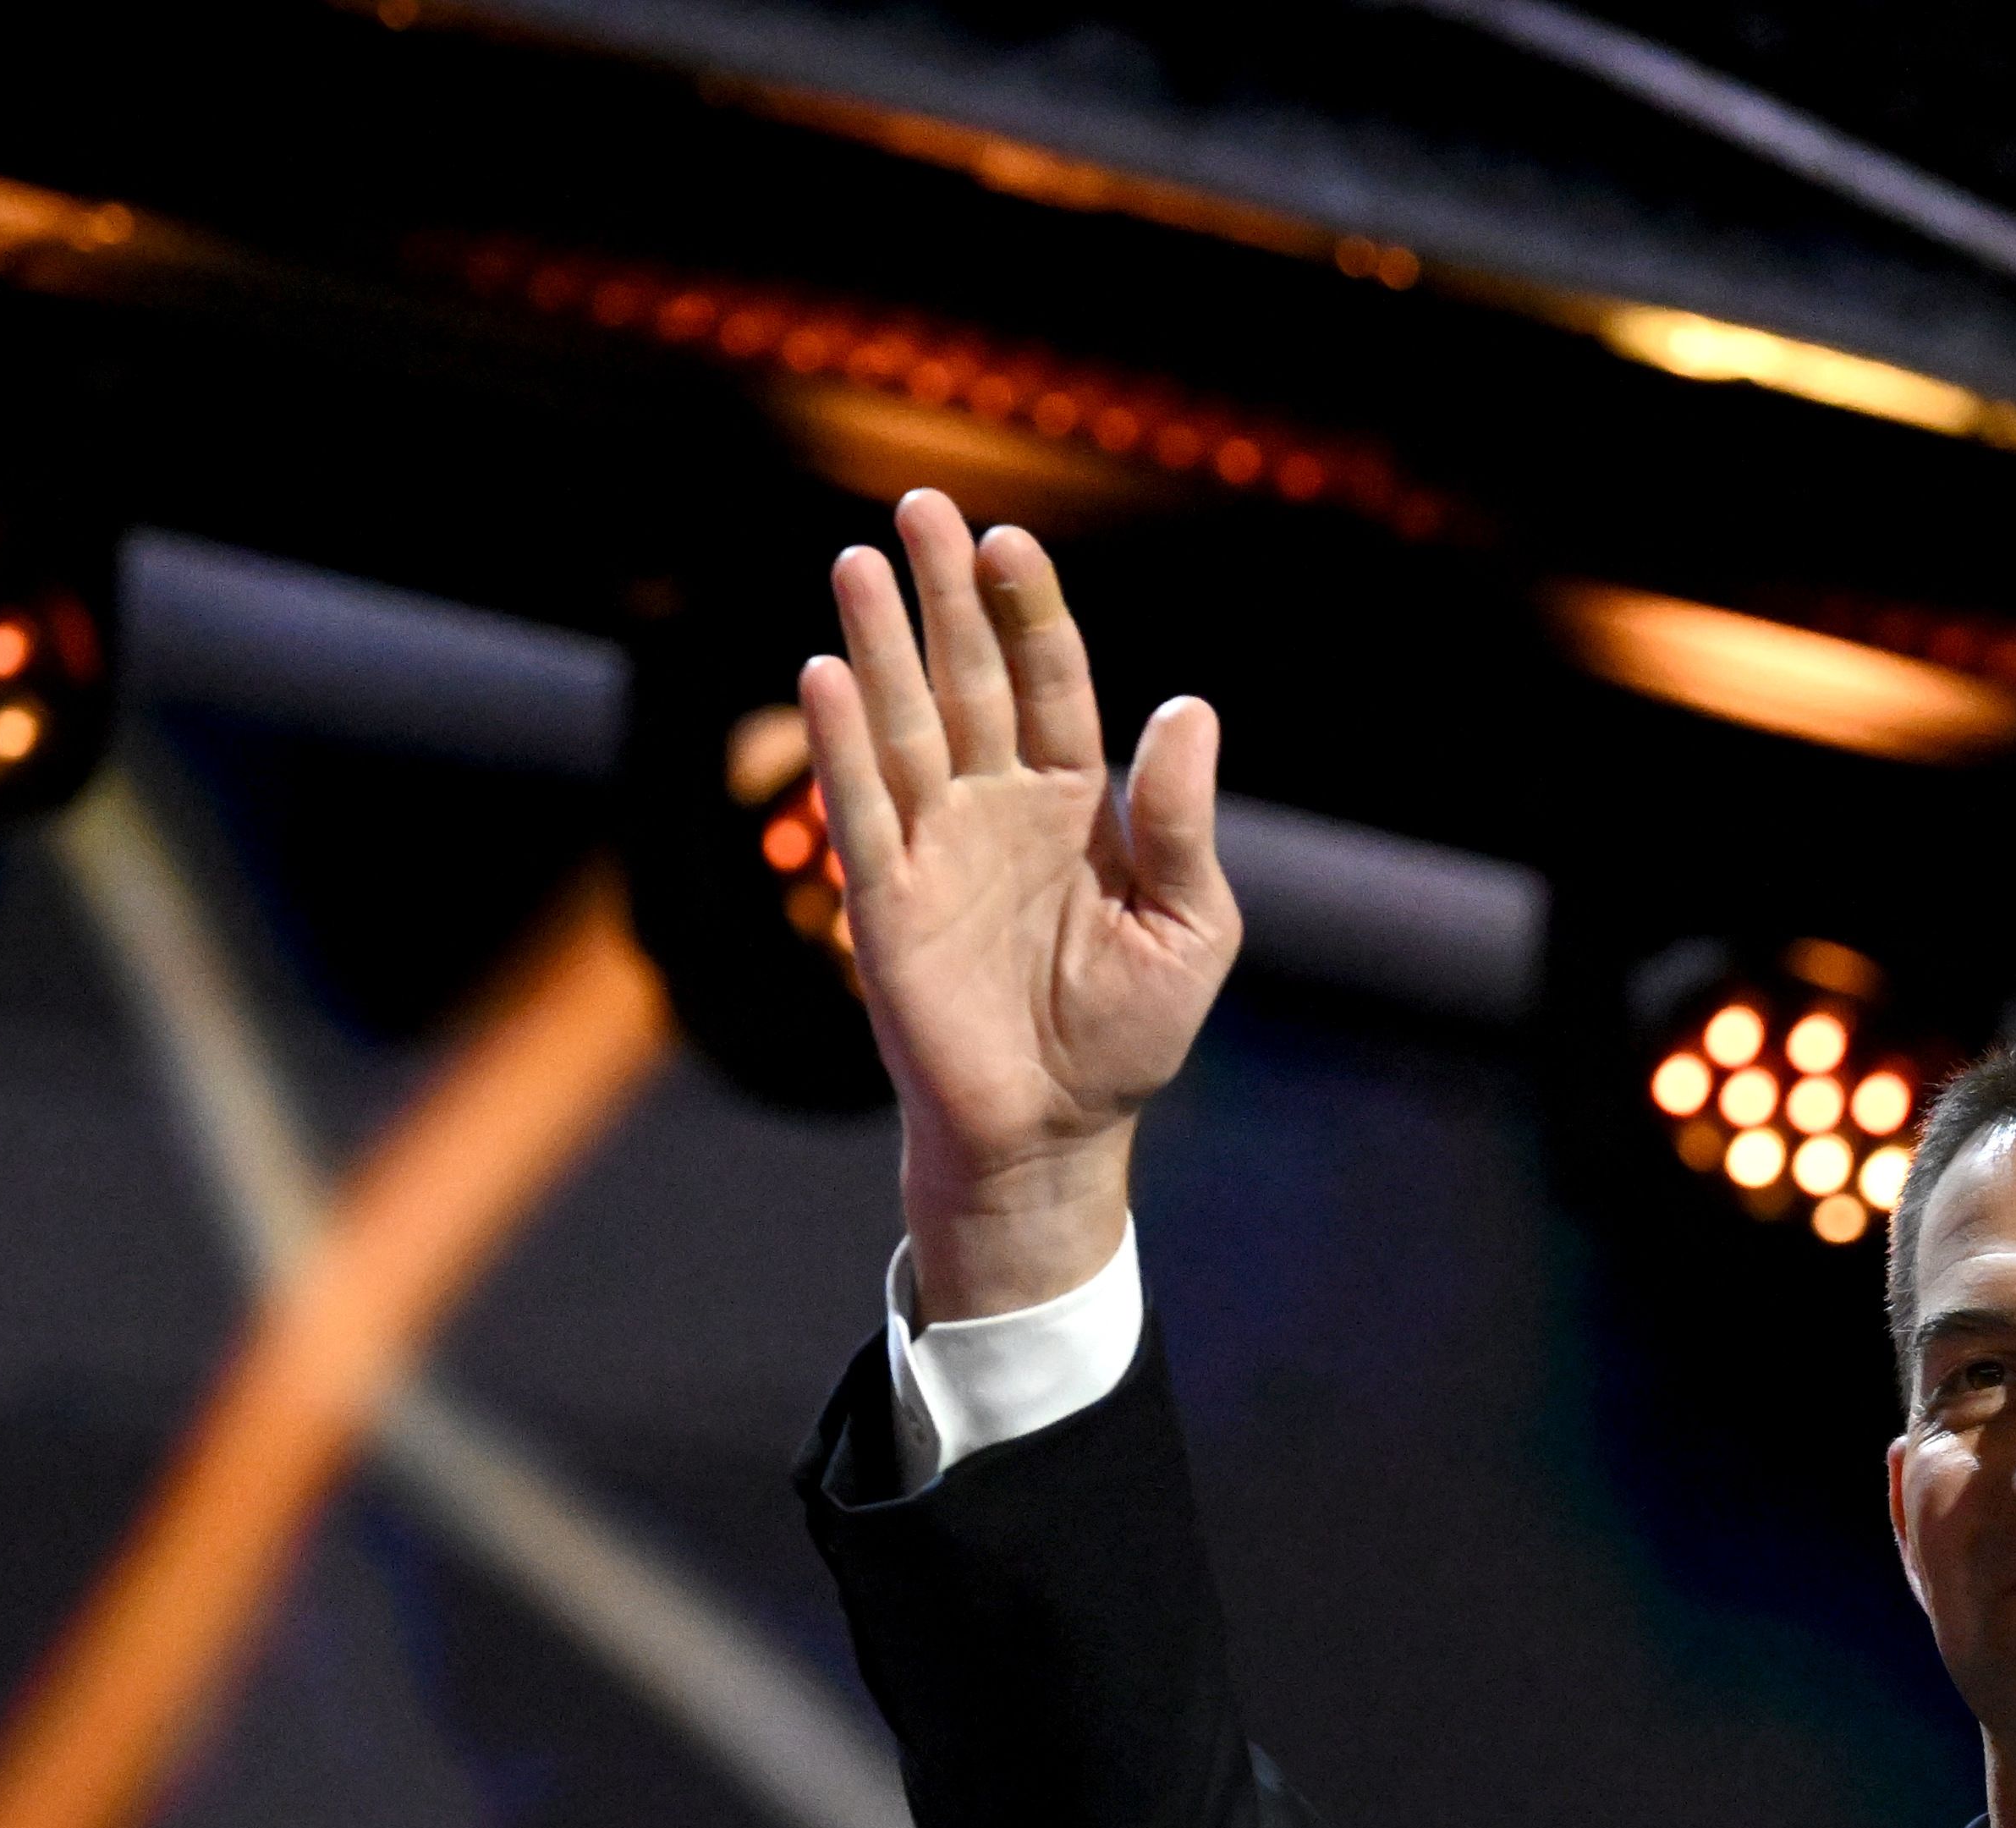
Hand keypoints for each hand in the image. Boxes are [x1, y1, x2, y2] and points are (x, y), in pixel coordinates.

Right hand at [801, 489, 1240, 1321]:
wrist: (1056, 1131)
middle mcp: (996, 808)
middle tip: (920, 509)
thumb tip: (1189, 709)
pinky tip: (826, 672)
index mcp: (1072, 804)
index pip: (1050, 684)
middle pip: (967, 679)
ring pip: (903, 726)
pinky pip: (863, 809)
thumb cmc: (1128, 1035)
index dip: (1030, 613)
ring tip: (857, 562)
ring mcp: (936, 849)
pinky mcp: (889, 902)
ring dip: (878, 647)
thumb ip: (1178, 822)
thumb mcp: (1188, 926)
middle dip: (943, 596)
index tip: (1010, 542)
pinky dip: (843, 745)